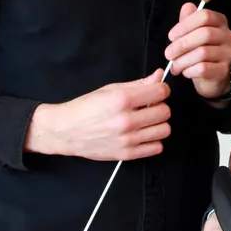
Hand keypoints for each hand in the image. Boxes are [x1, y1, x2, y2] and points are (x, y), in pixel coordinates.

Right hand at [24, 71, 170, 159]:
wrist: (65, 130)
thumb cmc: (85, 108)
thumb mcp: (110, 89)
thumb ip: (138, 84)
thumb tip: (158, 76)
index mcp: (122, 100)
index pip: (161, 92)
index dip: (161, 89)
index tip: (156, 92)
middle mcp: (126, 120)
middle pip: (165, 112)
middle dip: (159, 107)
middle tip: (148, 107)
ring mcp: (127, 139)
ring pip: (164, 130)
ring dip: (158, 124)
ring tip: (146, 121)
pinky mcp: (127, 154)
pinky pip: (157, 147)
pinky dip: (153, 141)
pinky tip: (142, 134)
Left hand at [166, 3, 230, 98]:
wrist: (210, 77)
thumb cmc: (198, 51)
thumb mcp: (191, 33)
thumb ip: (188, 20)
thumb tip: (187, 6)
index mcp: (220, 22)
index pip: (205, 16)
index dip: (185, 25)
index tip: (171, 36)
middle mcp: (228, 36)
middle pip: (204, 34)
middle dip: (182, 44)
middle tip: (168, 53)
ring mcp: (228, 53)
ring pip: (203, 52)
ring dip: (183, 60)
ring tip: (175, 66)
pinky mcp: (224, 70)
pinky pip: (204, 68)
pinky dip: (190, 70)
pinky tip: (185, 72)